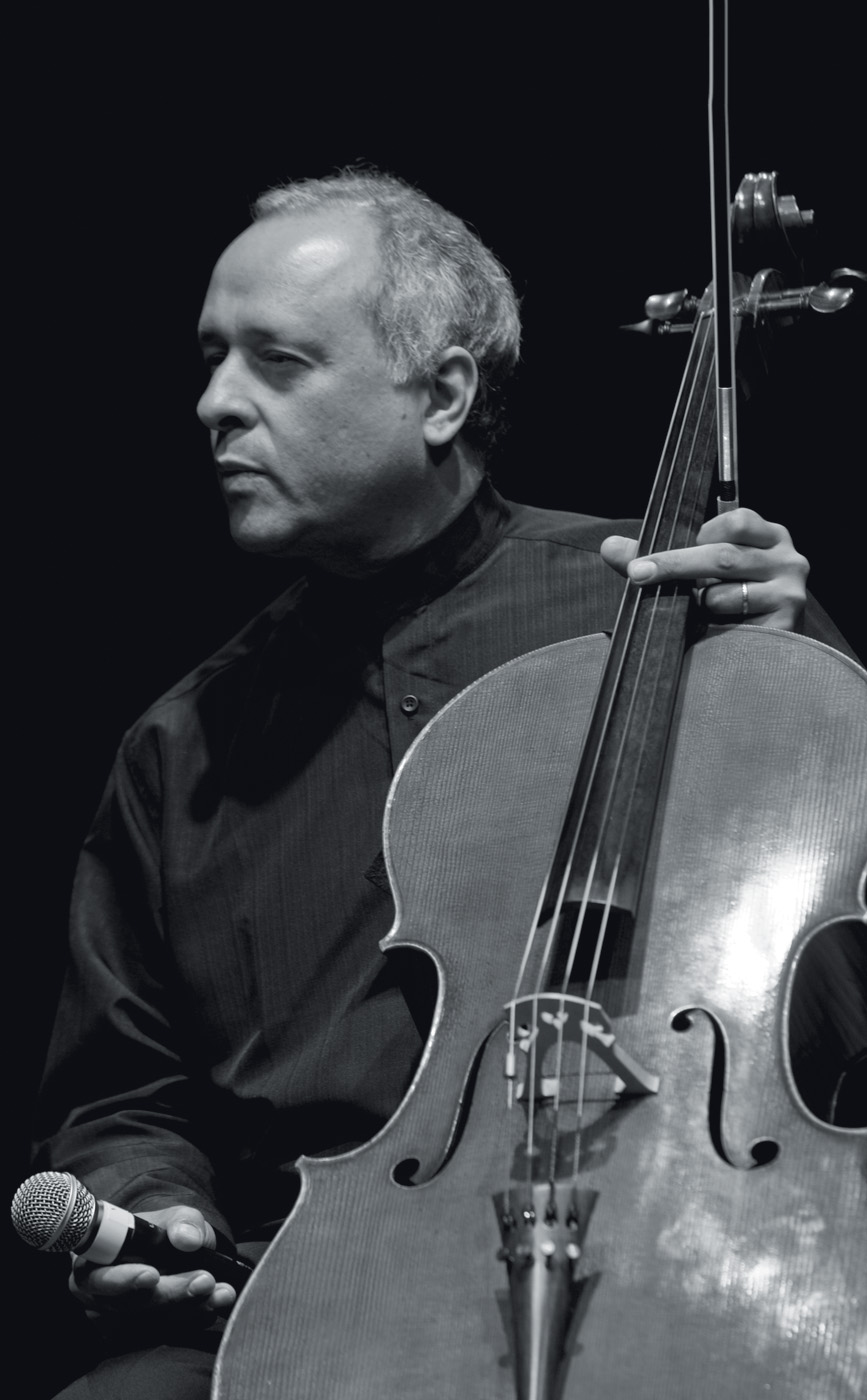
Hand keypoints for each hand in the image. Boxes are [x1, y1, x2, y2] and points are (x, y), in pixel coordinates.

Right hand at [69, 1205, 236, 1327]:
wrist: (175, 1255)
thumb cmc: (165, 1234)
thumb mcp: (176, 1217)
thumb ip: (182, 1221)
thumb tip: (186, 1239)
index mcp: (96, 1260)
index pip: (97, 1276)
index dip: (121, 1279)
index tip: (152, 1275)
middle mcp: (102, 1294)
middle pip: (129, 1304)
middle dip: (170, 1294)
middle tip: (204, 1281)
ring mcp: (122, 1318)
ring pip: (152, 1320)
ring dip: (190, 1307)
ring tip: (221, 1291)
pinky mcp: (144, 1332)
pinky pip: (170, 1330)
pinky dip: (196, 1316)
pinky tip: (216, 1302)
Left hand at [601, 508, 808, 629]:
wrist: (760, 656)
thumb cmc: (726, 606)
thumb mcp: (694, 575)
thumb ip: (656, 557)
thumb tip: (609, 546)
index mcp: (768, 537)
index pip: (735, 520)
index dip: (697, 535)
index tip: (656, 555)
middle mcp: (787, 558)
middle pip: (722, 555)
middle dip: (674, 564)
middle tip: (638, 574)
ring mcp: (791, 590)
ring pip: (723, 590)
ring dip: (699, 602)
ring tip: (699, 610)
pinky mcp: (787, 621)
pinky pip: (734, 617)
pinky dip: (714, 620)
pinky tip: (716, 626)